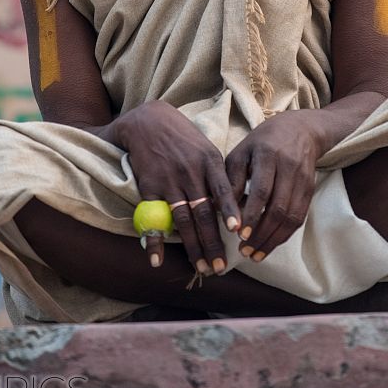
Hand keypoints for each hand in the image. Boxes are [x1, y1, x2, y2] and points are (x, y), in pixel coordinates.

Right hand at [114, 102, 239, 273]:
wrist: (148, 120)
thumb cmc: (183, 138)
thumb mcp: (205, 148)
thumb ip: (217, 175)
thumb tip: (232, 203)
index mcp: (209, 160)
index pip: (223, 190)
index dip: (230, 212)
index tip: (238, 232)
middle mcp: (191, 171)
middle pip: (204, 213)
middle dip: (213, 242)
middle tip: (220, 267)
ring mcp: (169, 180)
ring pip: (183, 219)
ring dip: (193, 247)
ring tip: (201, 266)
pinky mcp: (150, 186)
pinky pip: (154, 218)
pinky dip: (155, 241)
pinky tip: (157, 259)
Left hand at [225, 111, 324, 261]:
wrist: (301, 130)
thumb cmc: (263, 142)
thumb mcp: (242, 152)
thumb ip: (232, 179)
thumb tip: (221, 209)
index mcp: (268, 154)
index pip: (262, 190)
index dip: (251, 215)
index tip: (239, 235)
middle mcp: (289, 167)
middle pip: (278, 207)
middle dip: (261, 234)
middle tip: (245, 252)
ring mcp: (302, 179)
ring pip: (291, 216)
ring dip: (273, 240)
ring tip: (255, 254)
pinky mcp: (310, 189)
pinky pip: (299, 217)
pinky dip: (285, 234)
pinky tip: (271, 244)